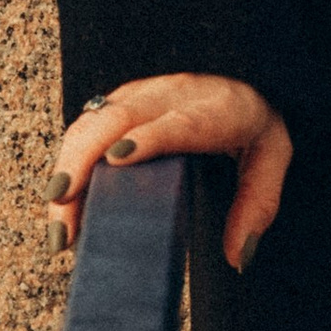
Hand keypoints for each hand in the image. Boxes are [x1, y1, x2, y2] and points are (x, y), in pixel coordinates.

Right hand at [46, 72, 292, 274]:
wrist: (244, 75)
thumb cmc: (254, 121)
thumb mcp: (272, 157)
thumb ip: (258, 204)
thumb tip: (239, 256)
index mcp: (216, 108)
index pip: (180, 122)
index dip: (148, 137)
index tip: (118, 157)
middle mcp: (174, 94)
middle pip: (120, 117)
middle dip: (85, 157)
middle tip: (63, 205)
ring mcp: (145, 94)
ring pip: (96, 119)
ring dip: (69, 163)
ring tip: (58, 219)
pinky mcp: (125, 100)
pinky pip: (89, 123)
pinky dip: (69, 157)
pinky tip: (61, 200)